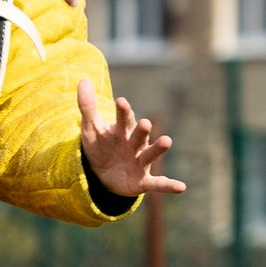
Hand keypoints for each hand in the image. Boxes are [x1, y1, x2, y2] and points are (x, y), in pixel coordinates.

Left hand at [78, 81, 183, 198]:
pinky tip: (181, 187)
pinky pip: (157, 183)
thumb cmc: (100, 147)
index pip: (123, 119)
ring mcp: (140, 162)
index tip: (120, 102)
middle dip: (142, 130)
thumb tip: (84, 79)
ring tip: (167, 141)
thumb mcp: (90, 129)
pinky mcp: (143, 181)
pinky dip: (169, 185)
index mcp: (123, 131)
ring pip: (150, 155)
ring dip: (158, 149)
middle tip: (146, 123)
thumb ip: (88, 106)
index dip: (123, 111)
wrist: (102, 175)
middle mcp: (135, 144)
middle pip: (139, 136)